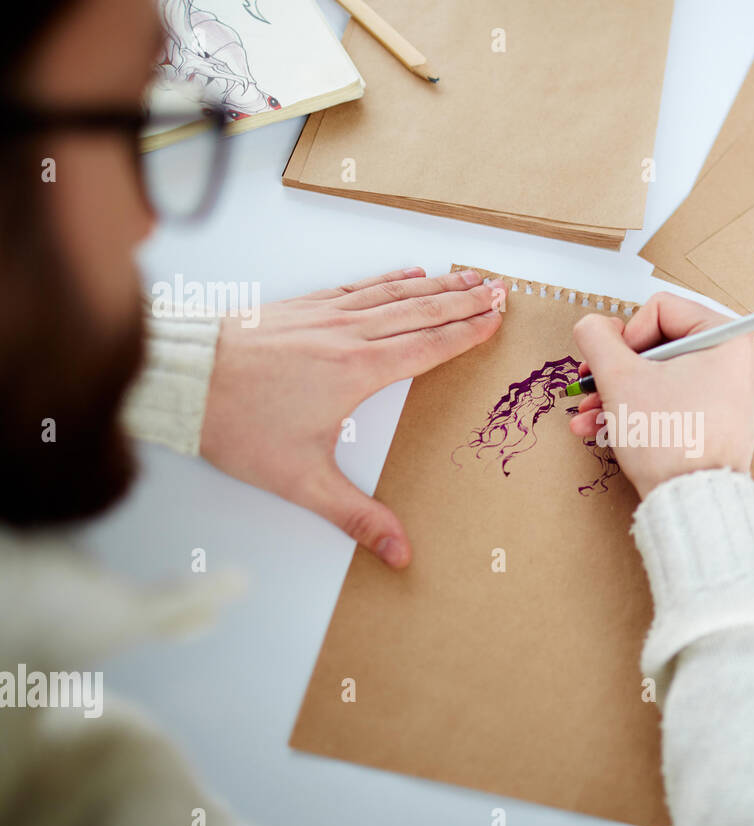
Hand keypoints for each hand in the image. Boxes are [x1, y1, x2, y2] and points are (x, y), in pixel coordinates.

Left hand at [200, 267, 504, 567]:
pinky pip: (359, 286)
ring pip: (395, 293)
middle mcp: (349, 335)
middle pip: (421, 311)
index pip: (428, 346)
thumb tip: (400, 553)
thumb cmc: (237, 425)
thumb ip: (356, 516)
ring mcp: (325, 315)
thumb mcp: (302, 480)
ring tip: (469, 275)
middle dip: (465, 301)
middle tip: (501, 290)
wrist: (181, 379)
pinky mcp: (302, 308)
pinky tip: (407, 271)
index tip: (497, 317)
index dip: (467, 331)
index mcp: (359, 371)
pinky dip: (389, 277)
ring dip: (437, 284)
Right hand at [567, 292, 753, 497]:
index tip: (612, 365)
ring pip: (665, 377)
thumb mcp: (620, 378)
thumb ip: (598, 339)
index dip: (625, 335)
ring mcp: (736, 394)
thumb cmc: (670, 443)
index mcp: (730, 339)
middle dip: (618, 370)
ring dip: (621, 393)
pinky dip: (643, 409)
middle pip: (662, 346)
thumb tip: (594, 326)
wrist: (692, 503)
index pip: (662, 310)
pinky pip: (677, 400)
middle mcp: (742, 363)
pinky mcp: (724, 420)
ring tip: (589, 414)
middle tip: (590, 385)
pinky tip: (603, 426)